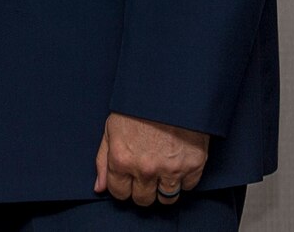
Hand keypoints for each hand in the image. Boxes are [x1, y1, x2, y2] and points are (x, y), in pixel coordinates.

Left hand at [94, 112, 208, 204]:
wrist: (169, 93)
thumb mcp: (111, 130)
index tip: (127, 180)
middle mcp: (145, 169)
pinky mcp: (193, 166)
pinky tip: (177, 163)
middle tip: (145, 175)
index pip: (119, 193)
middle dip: (142, 190)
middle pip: (143, 200)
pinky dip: (183, 179)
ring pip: (167, 199)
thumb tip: (99, 188)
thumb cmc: (136, 108)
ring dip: (163, 189)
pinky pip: (188, 187)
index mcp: (122, 160)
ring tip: (162, 172)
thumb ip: (103, 161)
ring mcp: (171, 170)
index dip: (122, 187)